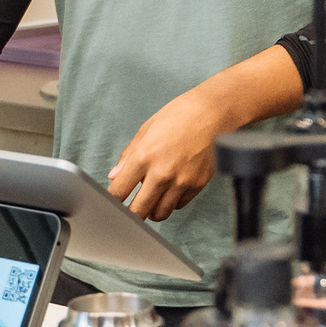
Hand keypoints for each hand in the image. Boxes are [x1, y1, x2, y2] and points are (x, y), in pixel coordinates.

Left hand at [107, 89, 227, 220]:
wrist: (212, 112)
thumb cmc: (179, 116)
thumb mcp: (146, 130)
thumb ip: (128, 156)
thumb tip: (114, 176)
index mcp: (144, 157)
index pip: (119, 192)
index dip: (113, 200)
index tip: (113, 201)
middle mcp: (162, 173)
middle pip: (138, 211)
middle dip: (131, 213)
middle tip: (130, 208)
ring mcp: (181, 182)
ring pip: (160, 214)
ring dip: (152, 210)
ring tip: (152, 199)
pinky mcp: (197, 185)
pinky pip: (179, 205)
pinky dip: (171, 202)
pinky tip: (170, 189)